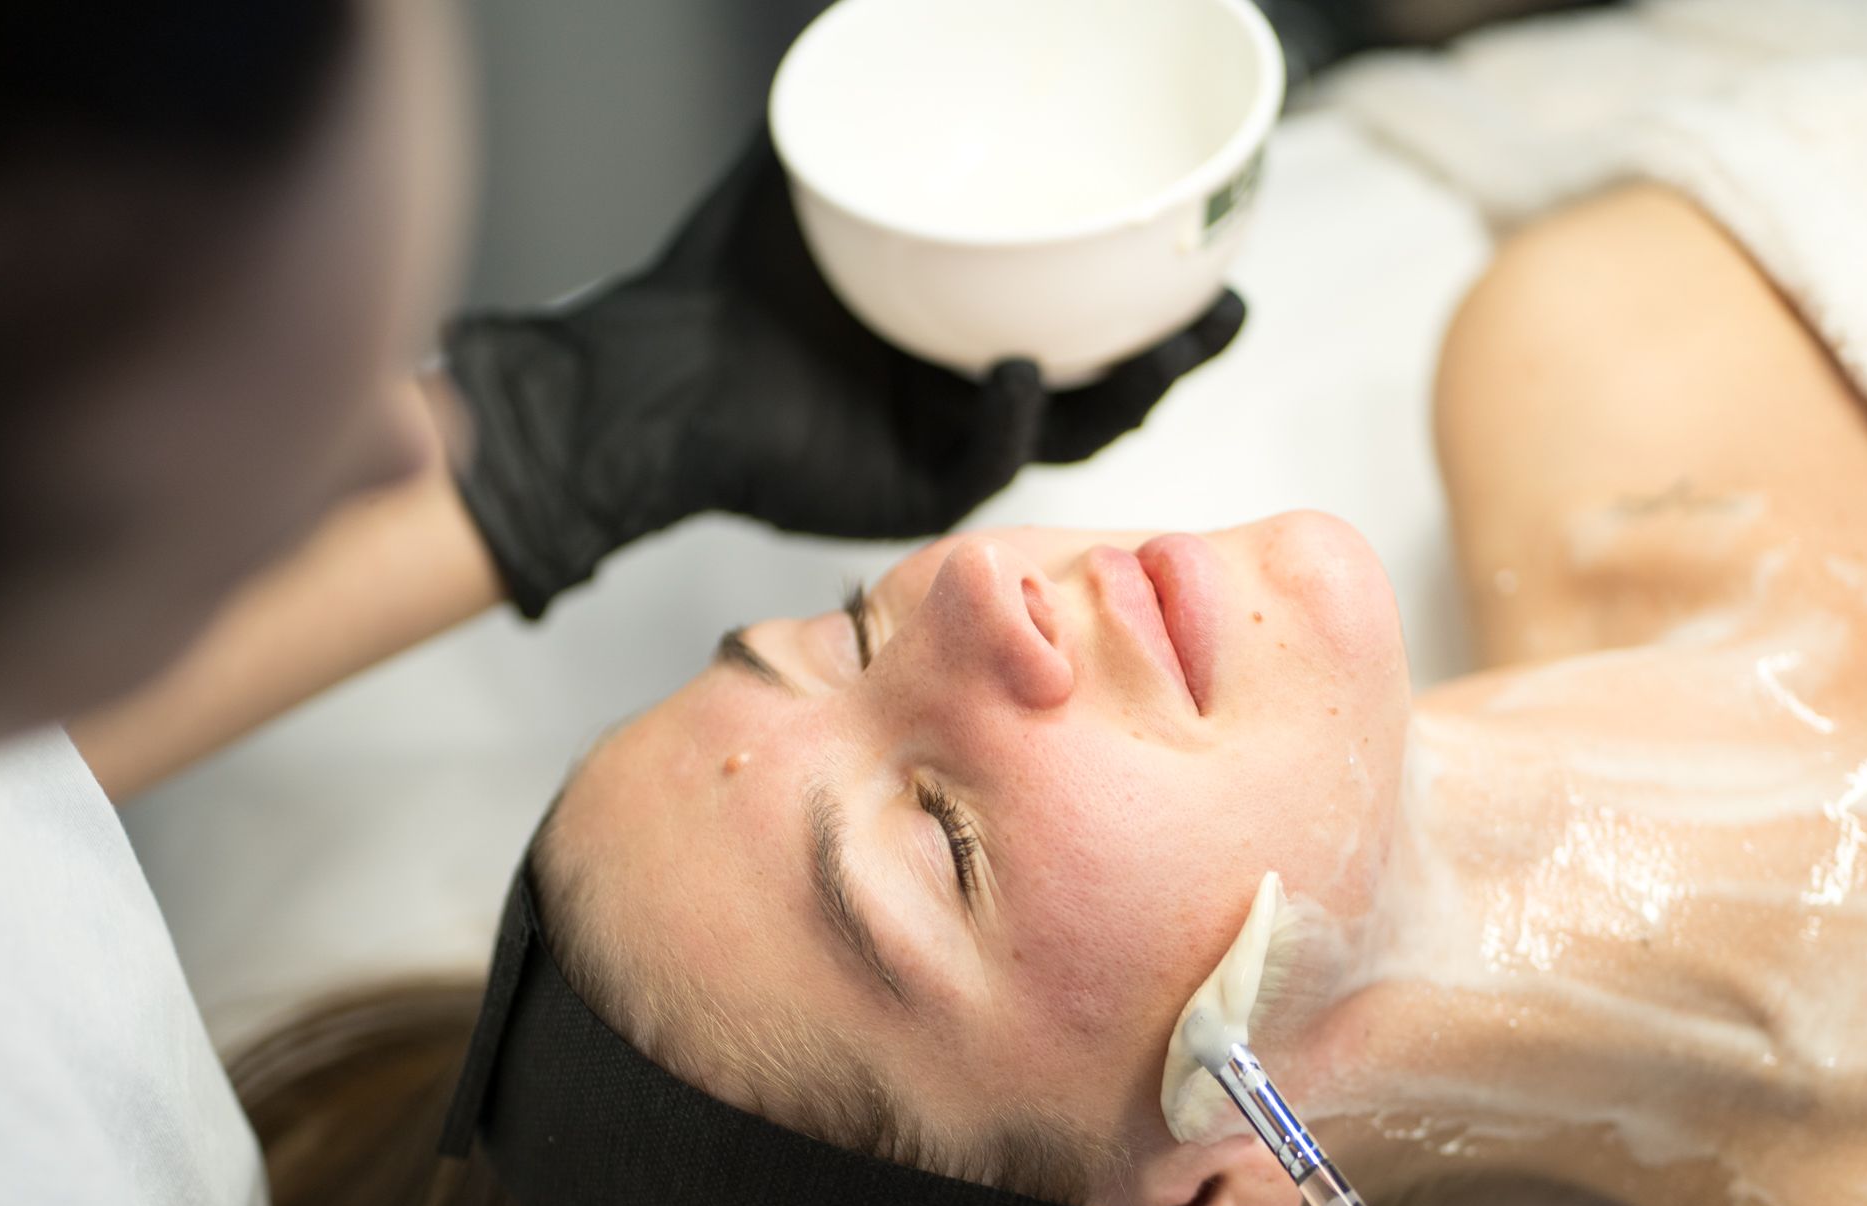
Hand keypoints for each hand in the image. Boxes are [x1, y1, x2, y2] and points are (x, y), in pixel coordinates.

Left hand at [443, 130, 1245, 615]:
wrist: (641, 374)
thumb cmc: (716, 285)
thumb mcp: (808, 173)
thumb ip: (864, 106)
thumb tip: (896, 12)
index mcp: (965, 326)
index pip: (1088, 312)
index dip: (1156, 287)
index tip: (1215, 245)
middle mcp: (967, 391)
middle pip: (1109, 382)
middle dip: (1178, 350)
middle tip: (1225, 305)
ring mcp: (942, 446)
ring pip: (1070, 435)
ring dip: (1128, 395)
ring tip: (1166, 349)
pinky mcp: (904, 498)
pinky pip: (981, 467)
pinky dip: (1006, 423)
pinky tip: (1019, 373)